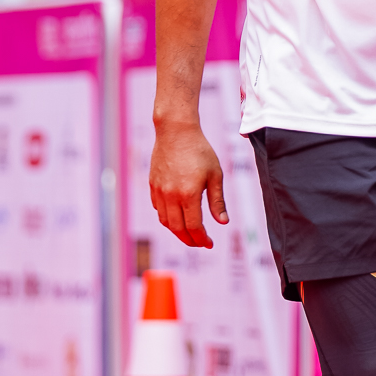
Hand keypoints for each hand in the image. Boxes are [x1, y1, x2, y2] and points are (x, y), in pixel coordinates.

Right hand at [149, 119, 226, 246]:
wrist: (176, 131)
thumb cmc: (199, 150)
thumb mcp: (215, 174)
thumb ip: (217, 201)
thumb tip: (223, 222)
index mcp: (189, 194)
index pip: (194, 227)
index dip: (202, 239)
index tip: (210, 243)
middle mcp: (171, 196)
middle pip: (178, 229)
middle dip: (190, 240)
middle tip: (200, 243)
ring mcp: (159, 191)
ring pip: (165, 221)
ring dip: (178, 231)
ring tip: (190, 233)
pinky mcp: (152, 185)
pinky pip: (158, 209)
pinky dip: (167, 218)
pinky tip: (177, 217)